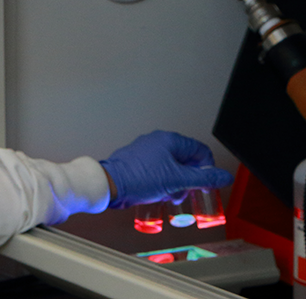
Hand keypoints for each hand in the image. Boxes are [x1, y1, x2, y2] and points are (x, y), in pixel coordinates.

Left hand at [99, 130, 232, 209]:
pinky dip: (164, 183)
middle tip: (185, 191)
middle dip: (189, 179)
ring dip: (176, 184)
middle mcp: (158, 142)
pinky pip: (160, 172)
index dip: (206, 168)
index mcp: (169, 140)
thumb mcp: (178, 180)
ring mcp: (148, 151)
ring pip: (173, 168)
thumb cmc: (139, 178)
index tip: (204, 184)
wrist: (111, 184)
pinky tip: (159, 193)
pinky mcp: (140, 163)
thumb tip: (224, 177)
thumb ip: (204, 179)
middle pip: (187, 160)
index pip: (200, 150)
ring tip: (170, 194)